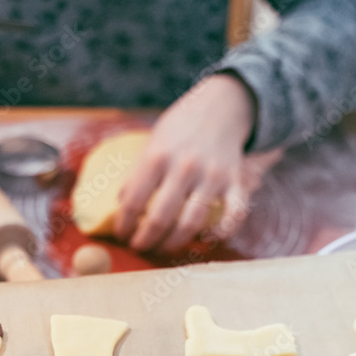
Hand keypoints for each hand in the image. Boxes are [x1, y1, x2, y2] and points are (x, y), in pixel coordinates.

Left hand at [114, 73, 255, 251]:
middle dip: (145, 240)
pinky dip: (222, 233)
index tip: (122, 235)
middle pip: (160, 218)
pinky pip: (233, 215)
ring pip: (192, 223)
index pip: (133, 201)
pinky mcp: (235, 182)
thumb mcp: (152, 144)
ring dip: (174, 244)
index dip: (124, 225)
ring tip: (163, 249)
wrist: (221, 106)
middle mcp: (185, 167)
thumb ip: (137, 174)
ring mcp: (212, 176)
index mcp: (158, 156)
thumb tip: (121, 206)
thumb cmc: (180, 130)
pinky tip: (208, 240)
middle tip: (139, 247)